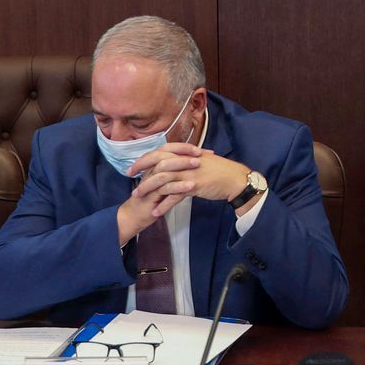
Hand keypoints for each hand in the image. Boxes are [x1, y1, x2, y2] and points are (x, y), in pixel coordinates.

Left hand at [127, 140, 254, 213]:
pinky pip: (175, 196)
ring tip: (138, 197)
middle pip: (157, 162)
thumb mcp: (200, 160)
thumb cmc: (219, 170)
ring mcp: (189, 173)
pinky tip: (156, 211)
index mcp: (185, 154)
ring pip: (162, 179)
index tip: (134, 165)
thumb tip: (173, 161)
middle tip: (129, 177)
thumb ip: (186, 160)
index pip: (160, 152)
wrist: (235, 179)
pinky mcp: (194, 186)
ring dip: (148, 189)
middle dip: (141, 169)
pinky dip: (164, 204)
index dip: (145, 158)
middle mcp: (184, 161)